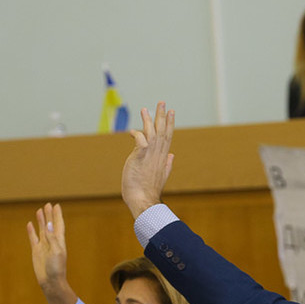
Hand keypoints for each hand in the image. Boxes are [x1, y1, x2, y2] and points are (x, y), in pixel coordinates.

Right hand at [26, 203, 76, 303]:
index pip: (58, 225)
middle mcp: (52, 242)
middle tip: (48, 205)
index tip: (56, 205)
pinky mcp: (36, 251)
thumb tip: (48, 224)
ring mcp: (43, 246)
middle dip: (49, 215)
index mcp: (59, 241)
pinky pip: (33, 238)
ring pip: (42, 230)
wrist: (50, 282)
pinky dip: (31, 231)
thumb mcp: (56, 251)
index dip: (57, 215)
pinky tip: (29, 224)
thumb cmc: (56, 268)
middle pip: (50, 225)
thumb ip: (52, 238)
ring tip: (39, 210)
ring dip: (41, 220)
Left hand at [121, 101, 174, 217]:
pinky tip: (132, 131)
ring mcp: (149, 156)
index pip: (168, 136)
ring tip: (145, 109)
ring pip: (151, 134)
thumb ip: (167, 163)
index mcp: (162, 157)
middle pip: (161, 131)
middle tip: (162, 102)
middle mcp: (157, 154)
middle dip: (162, 116)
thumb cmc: (149, 189)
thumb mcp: (161, 174)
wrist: (143, 200)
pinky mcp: (139, 159)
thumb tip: (172, 155)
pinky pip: (140, 143)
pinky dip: (137, 135)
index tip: (171, 111)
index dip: (169, 123)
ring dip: (148, 120)